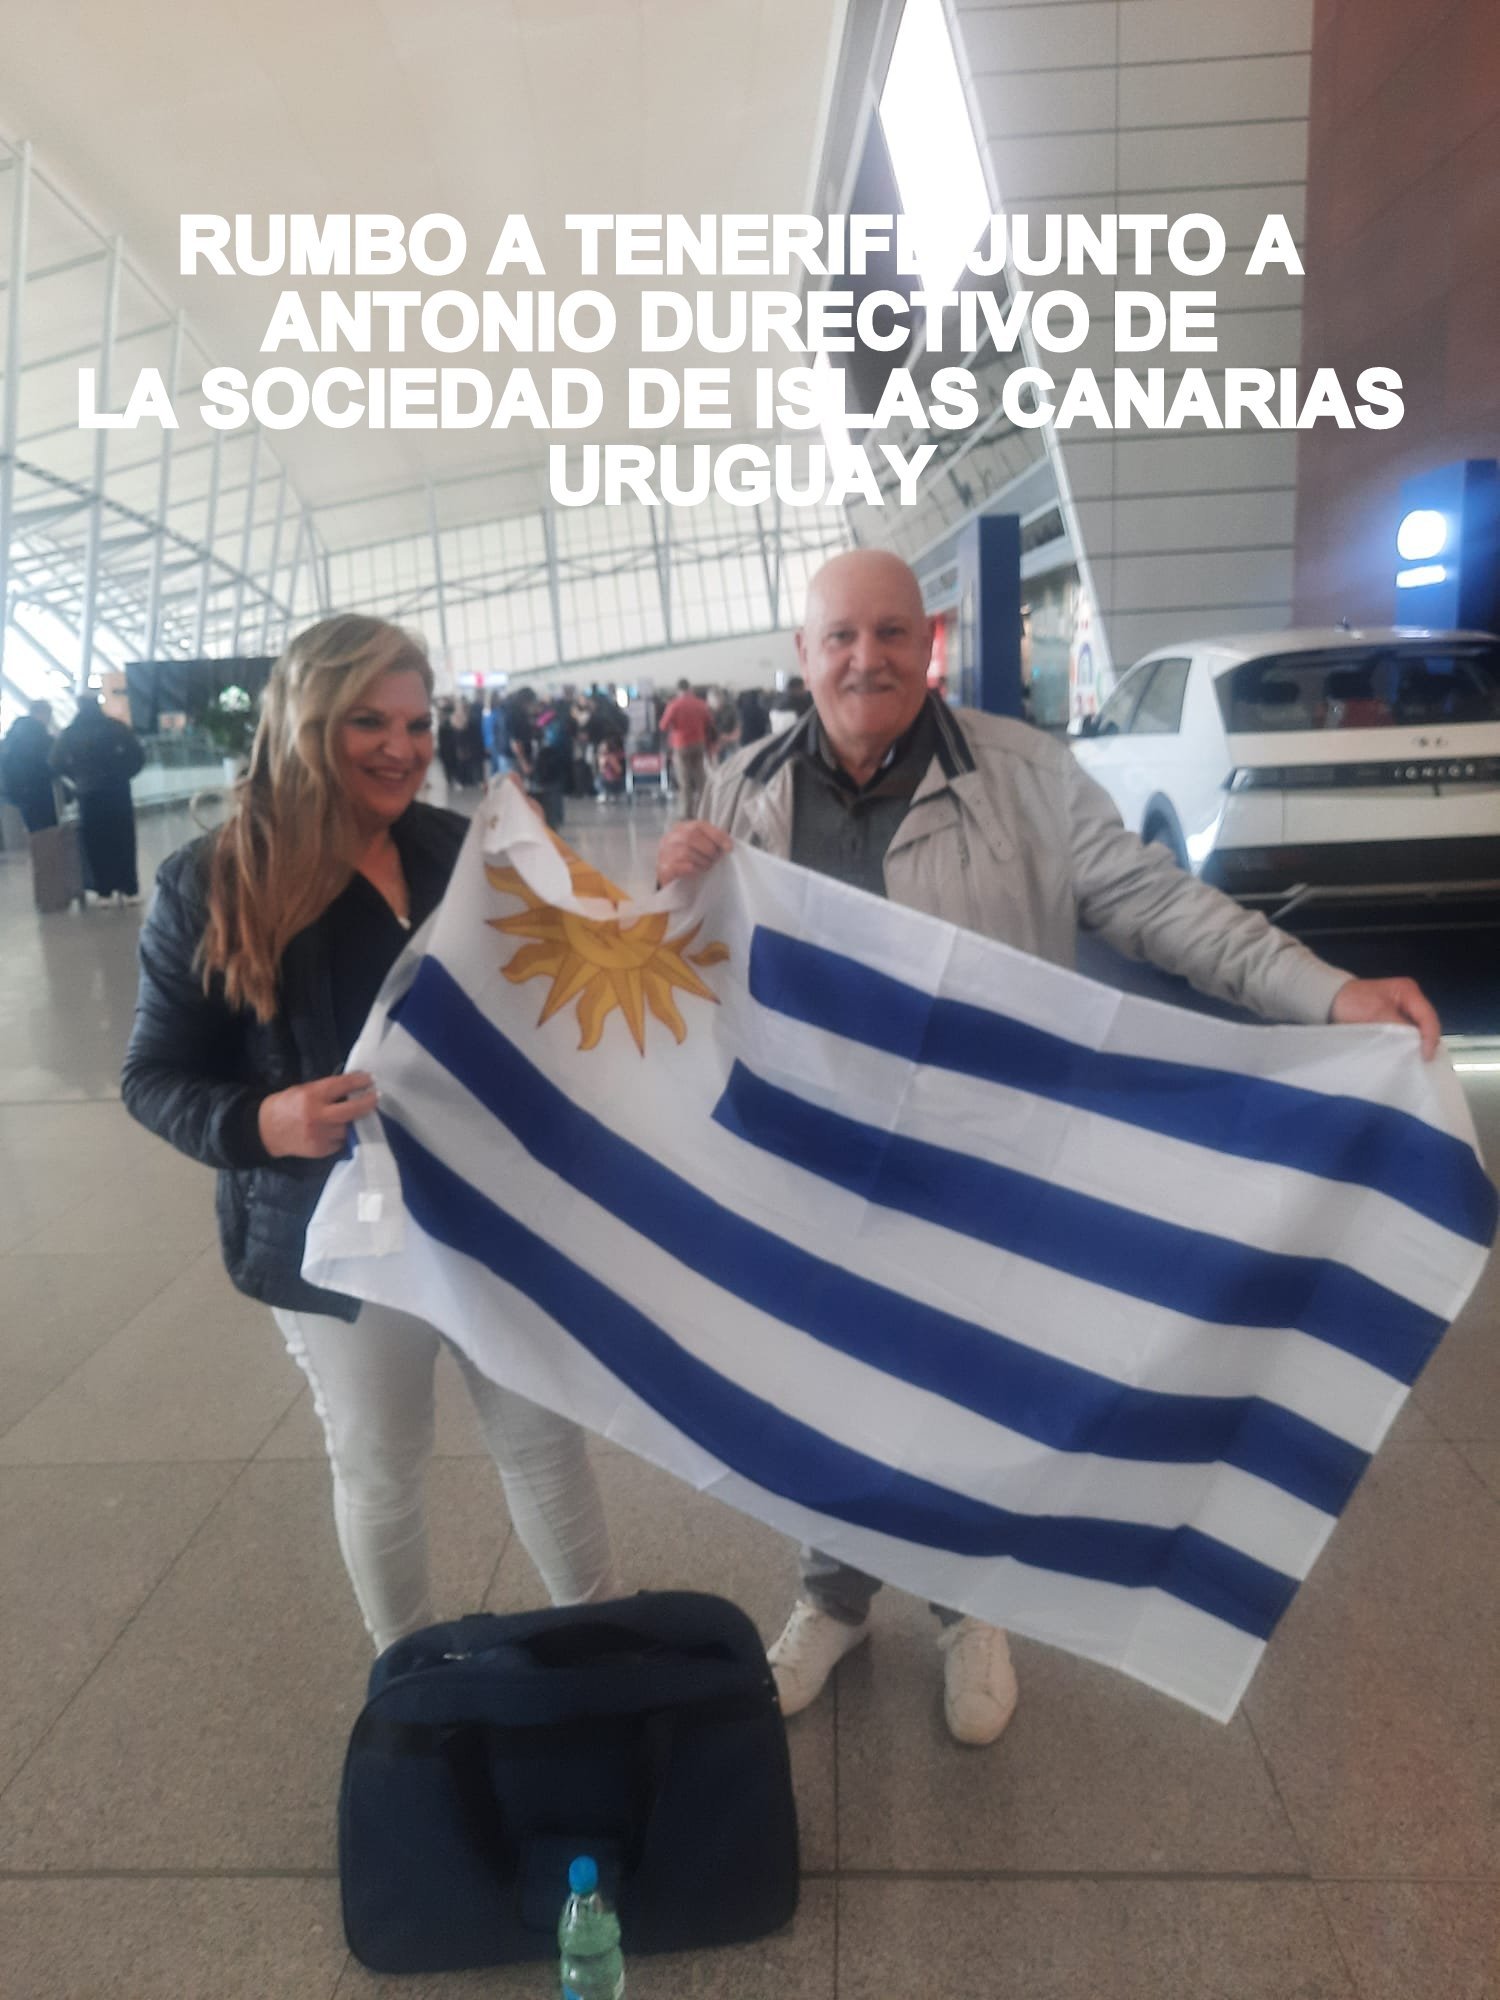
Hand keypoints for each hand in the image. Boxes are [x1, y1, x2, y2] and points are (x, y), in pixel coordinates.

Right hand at [257, 1072, 378, 1157]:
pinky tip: (339, 1130)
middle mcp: (317, 1116)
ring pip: (348, 1129)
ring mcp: (320, 1135)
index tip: (370, 1079)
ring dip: (354, 1122)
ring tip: (359, 1115)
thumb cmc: (286, 1105)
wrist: (266, 1131)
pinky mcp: (320, 1150)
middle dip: (367, 1103)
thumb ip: (326, 1090)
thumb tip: (352, 1087)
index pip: (342, 1086)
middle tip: (376, 1097)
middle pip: (351, 1110)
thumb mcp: (303, 1090)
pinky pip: (340, 1142)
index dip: (359, 1081)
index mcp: (312, 1096)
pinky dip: (341, 1135)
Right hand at [657, 820, 733, 886]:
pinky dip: (693, 869)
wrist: (671, 880)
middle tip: (715, 860)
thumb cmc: (689, 861)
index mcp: (681, 828)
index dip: (717, 835)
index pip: (699, 825)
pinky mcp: (664, 867)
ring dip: (702, 861)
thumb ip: (710, 841)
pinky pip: (680, 866)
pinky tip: (696, 871)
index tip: (729, 848)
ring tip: (706, 867)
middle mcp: (671, 837)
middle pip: (692, 836)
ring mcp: (665, 852)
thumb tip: (727, 845)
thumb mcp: (699, 847)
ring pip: (686, 852)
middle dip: (709, 850)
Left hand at [1329, 978, 1440, 1058]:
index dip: (1430, 1037)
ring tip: (1417, 1061)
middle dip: (1426, 1041)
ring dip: (1417, 1043)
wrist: (1329, 1001)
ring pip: (1419, 1029)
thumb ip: (1399, 1027)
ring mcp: (1403, 1008)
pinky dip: (1408, 1043)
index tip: (1425, 1056)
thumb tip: (1415, 1044)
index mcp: (1408, 991)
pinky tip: (1406, 1054)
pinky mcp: (1395, 1018)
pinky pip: (1407, 1032)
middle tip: (1423, 1061)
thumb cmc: (1351, 1003)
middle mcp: (1410, 999)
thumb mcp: (1376, 1014)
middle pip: (1427, 1023)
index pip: (1428, 1016)